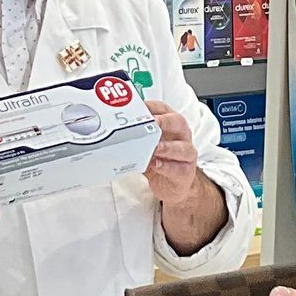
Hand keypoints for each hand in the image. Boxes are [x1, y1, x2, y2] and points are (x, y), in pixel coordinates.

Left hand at [145, 102, 227, 255]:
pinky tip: (152, 166)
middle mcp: (181, 136)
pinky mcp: (185, 175)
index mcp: (170, 122)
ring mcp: (186, 155)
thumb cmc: (160, 161)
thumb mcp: (146, 145)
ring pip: (179, 147)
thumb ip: (135, 137)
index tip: (134, 109)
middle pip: (175, 122)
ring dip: (162, 148)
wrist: (179, 189)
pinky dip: (163, 168)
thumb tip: (109, 128)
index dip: (148, 107)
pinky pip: (176, 170)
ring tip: (149, 150)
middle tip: (145, 126)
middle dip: (160, 124)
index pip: (160, 107)